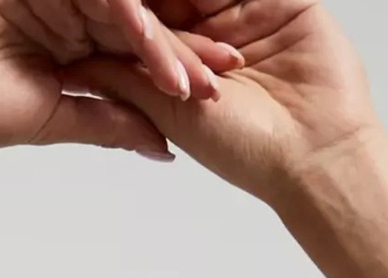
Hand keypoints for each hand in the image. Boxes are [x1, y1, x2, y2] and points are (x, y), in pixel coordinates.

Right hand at [0, 0, 246, 156]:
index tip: (211, 101)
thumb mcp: (51, 120)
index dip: (174, 75)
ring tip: (197, 80)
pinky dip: (130, 24)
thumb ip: (107, 124)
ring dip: (164, 46)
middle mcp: (73, 8)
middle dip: (184, 55)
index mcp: (75, 40)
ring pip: (128, 10)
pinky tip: (156, 52)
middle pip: (142, 27)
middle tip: (225, 79)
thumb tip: (161, 146)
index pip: (135, 54)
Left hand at [51, 0, 381, 203]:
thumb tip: (71, 68)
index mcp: (185, 61)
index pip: (148, 17)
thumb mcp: (169, 111)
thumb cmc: (248, 149)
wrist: (315, 153)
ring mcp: (249, 11)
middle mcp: (215, 33)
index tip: (84, 0)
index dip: (127, 8)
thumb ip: (123, 82)